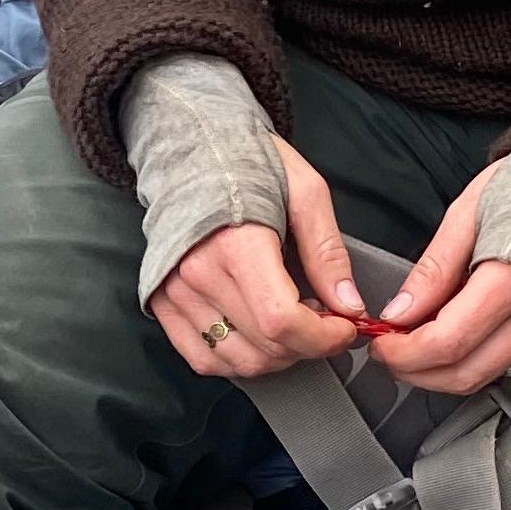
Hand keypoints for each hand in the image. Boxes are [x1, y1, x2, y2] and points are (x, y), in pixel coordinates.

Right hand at [152, 132, 367, 381]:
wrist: (190, 148)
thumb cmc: (250, 163)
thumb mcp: (305, 192)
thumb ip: (327, 253)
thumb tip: (349, 305)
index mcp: (237, 244)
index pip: (280, 320)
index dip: (322, 338)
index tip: (345, 327)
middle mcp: (198, 274)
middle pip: (264, 347)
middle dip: (308, 347)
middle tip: (325, 321)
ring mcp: (175, 292)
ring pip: (237, 361)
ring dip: (277, 357)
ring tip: (292, 325)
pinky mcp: (162, 302)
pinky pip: (202, 359)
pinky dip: (238, 360)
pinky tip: (257, 335)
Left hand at [361, 170, 510, 396]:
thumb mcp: (468, 213)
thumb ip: (433, 269)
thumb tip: (399, 313)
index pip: (449, 342)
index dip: (405, 353)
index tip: (380, 341)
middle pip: (464, 373)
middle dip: (415, 372)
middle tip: (388, 351)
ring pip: (483, 377)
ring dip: (439, 372)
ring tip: (412, 345)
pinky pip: (502, 362)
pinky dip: (467, 359)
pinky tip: (448, 337)